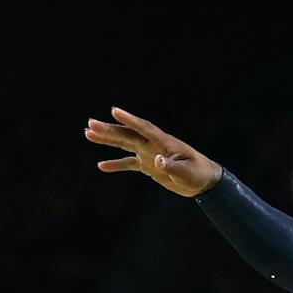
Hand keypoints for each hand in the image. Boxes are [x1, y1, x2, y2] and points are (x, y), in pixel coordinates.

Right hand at [84, 107, 221, 196]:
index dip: (129, 119)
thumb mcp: (187, 172)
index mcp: (163, 142)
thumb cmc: (198, 174)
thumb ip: (172, 167)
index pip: (144, 128)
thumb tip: (157, 160)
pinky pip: (128, 163)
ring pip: (124, 144)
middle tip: (90, 123)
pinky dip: (116, 164)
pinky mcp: (148, 165)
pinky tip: (101, 165)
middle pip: (128, 134)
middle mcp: (153, 145)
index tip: (114, 110)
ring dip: (107, 139)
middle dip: (109, 129)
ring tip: (88, 133)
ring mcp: (149, 153)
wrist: (204, 182)